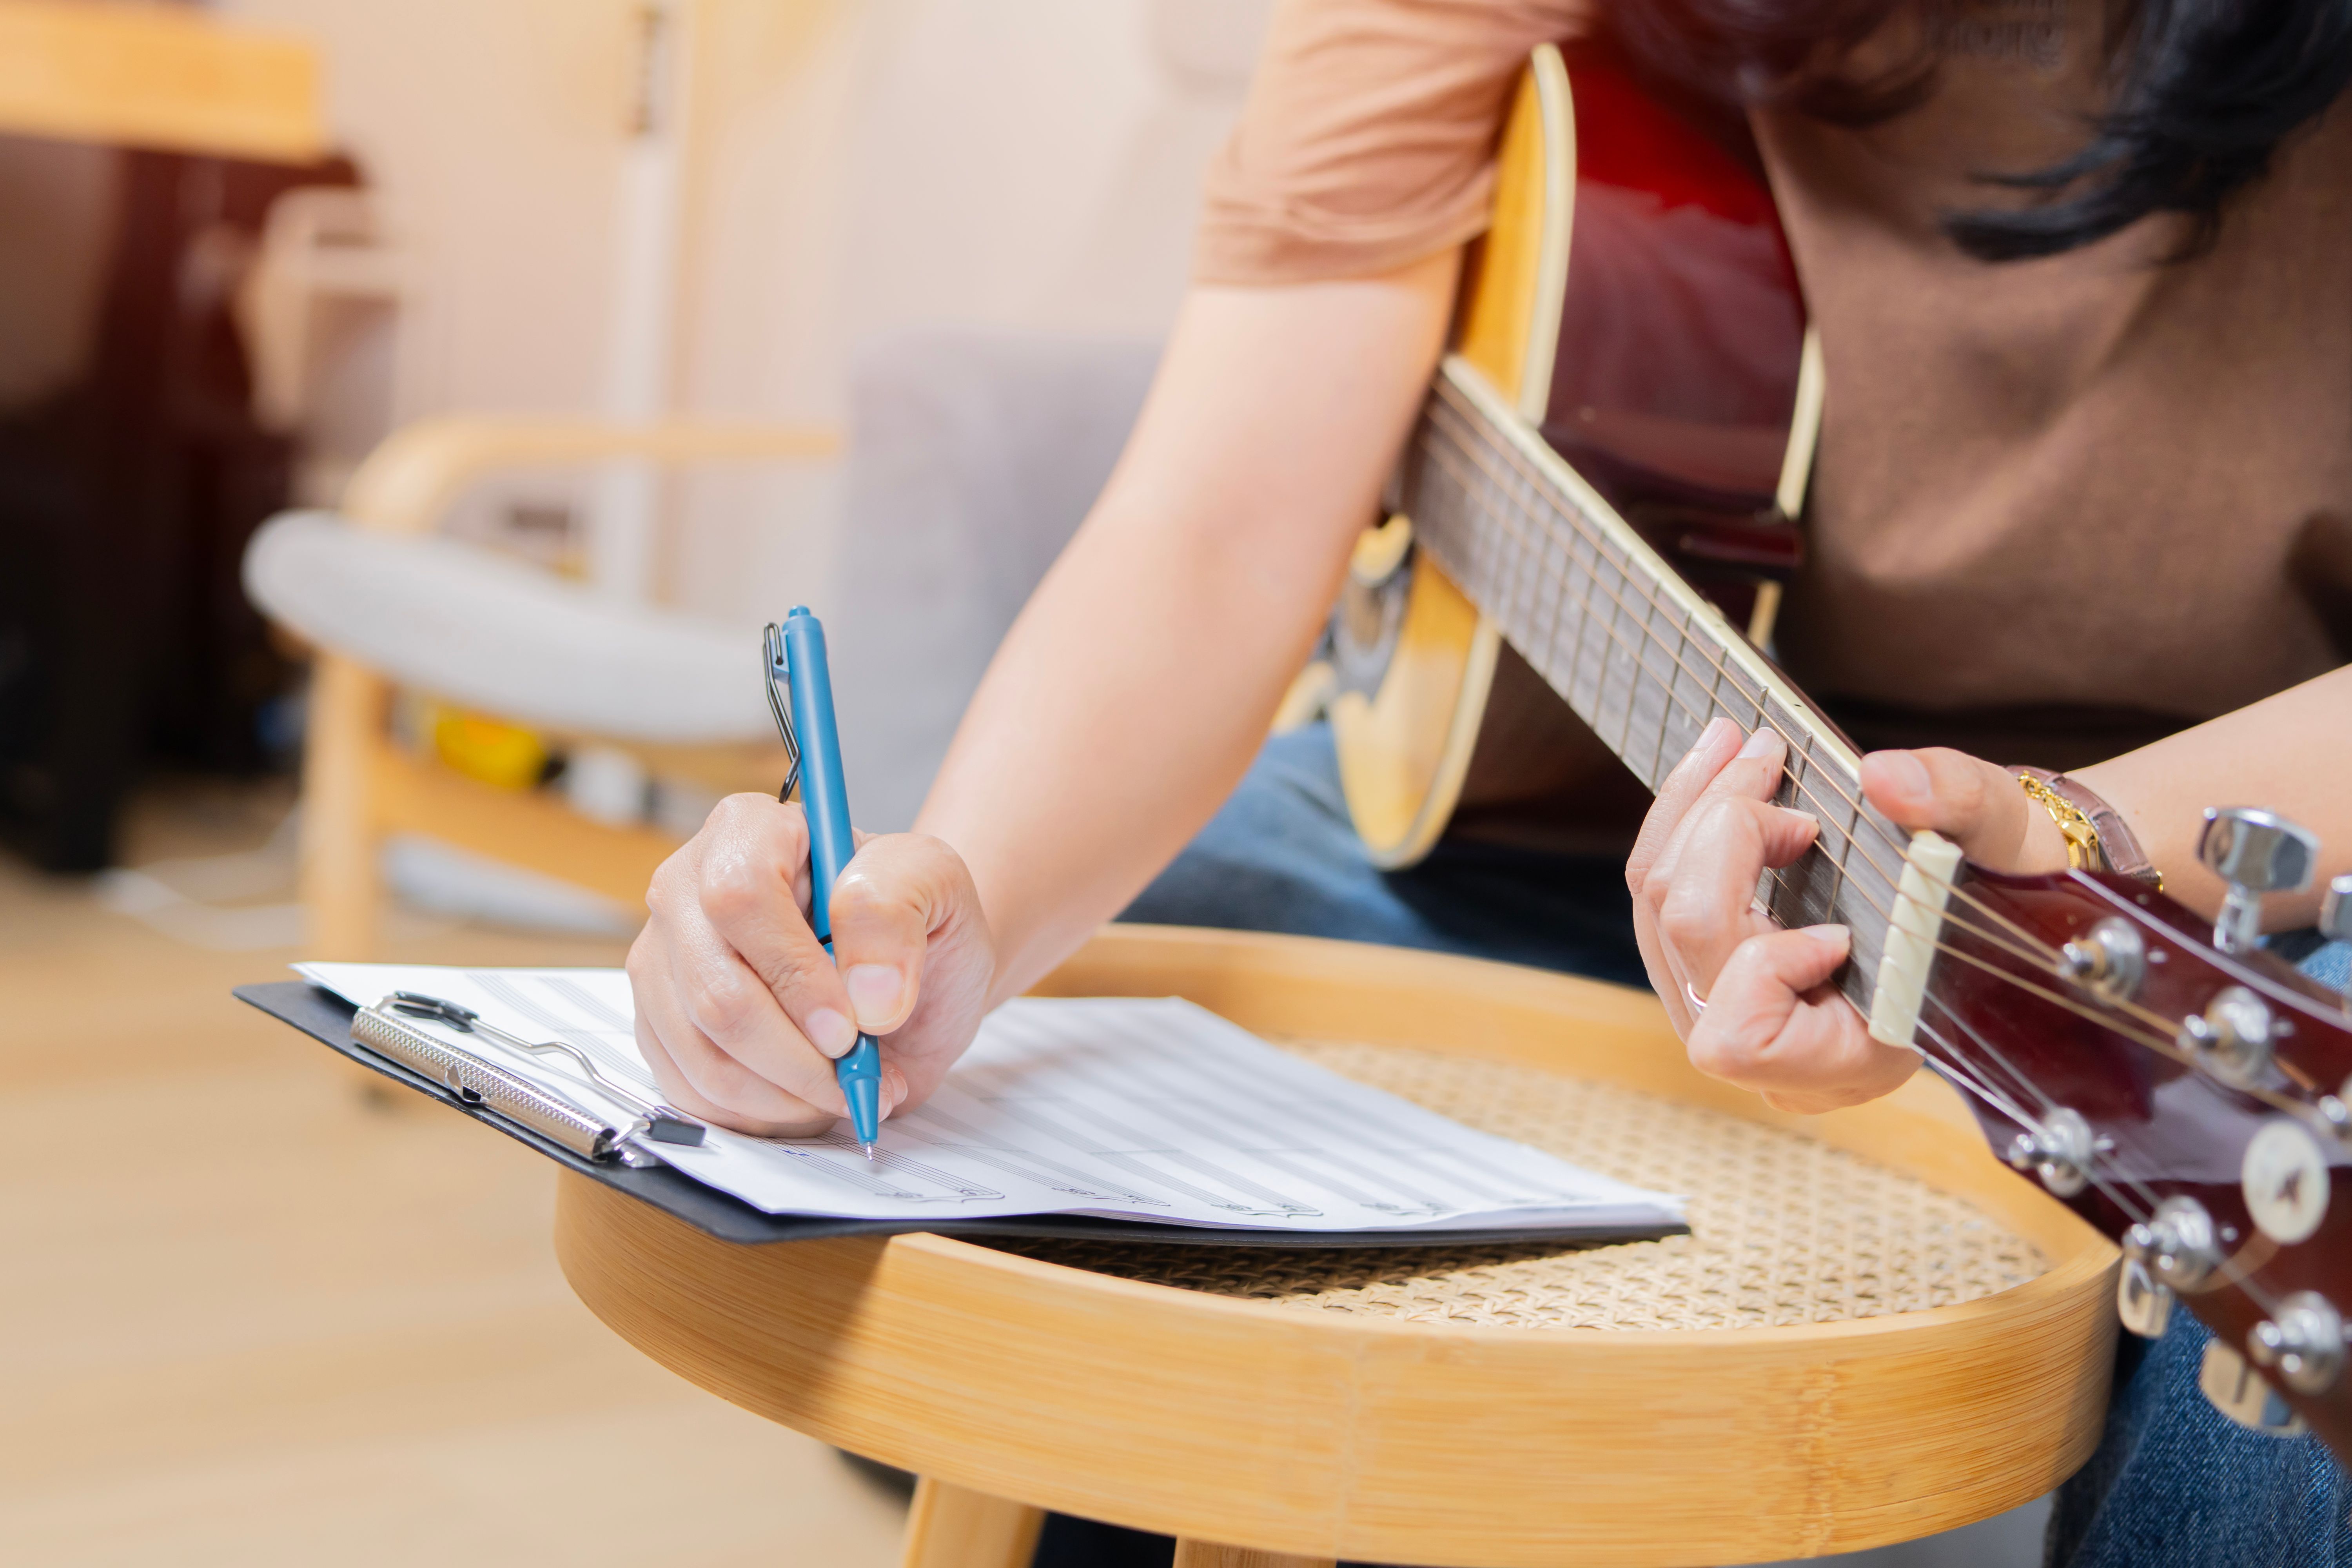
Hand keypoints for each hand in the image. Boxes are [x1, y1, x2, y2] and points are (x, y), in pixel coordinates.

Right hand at [627, 793, 995, 1136]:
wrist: (904, 970)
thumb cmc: (913, 917)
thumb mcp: (934, 882)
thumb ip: (898, 911)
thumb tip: (866, 994)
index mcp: (749, 829)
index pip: (741, 898)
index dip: (794, 974)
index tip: (850, 1024)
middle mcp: (687, 888)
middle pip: (716, 992)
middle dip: (797, 1055)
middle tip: (857, 1070)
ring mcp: (665, 961)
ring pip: (702, 1054)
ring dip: (786, 1093)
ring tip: (844, 1085)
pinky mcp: (660, 1024)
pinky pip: (692, 1090)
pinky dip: (761, 1112)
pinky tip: (807, 1096)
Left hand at [1626, 719, 2074, 1113]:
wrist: (1990, 897)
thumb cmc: (2004, 886)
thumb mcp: (2005, 841)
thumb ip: (1958, 806)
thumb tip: (1884, 777)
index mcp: (1847, 1062)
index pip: (1742, 1038)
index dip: (1769, 963)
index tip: (1839, 928)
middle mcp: (1769, 1055)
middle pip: (1689, 936)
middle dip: (1721, 829)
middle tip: (1774, 760)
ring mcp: (1724, 1012)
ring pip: (1655, 910)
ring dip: (1689, 811)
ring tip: (1741, 745)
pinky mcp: (1701, 968)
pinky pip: (1655, 896)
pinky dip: (1682, 823)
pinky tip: (1721, 768)